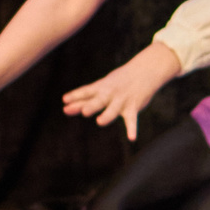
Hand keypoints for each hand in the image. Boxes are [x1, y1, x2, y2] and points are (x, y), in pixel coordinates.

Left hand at [63, 43, 181, 143]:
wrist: (144, 71)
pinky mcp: (132, 108)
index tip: (64, 100)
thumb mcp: (102, 86)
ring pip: (113, 110)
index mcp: (100, 88)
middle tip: (84, 111)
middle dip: (91, 106)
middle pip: (98, 101)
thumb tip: (66, 104)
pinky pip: (132, 120)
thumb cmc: (118, 81)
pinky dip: (132, 129)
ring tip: (100, 122)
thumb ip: (86, 97)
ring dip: (107, 116)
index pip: (86, 91)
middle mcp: (109, 94)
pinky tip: (132, 139)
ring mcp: (121, 101)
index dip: (75, 95)